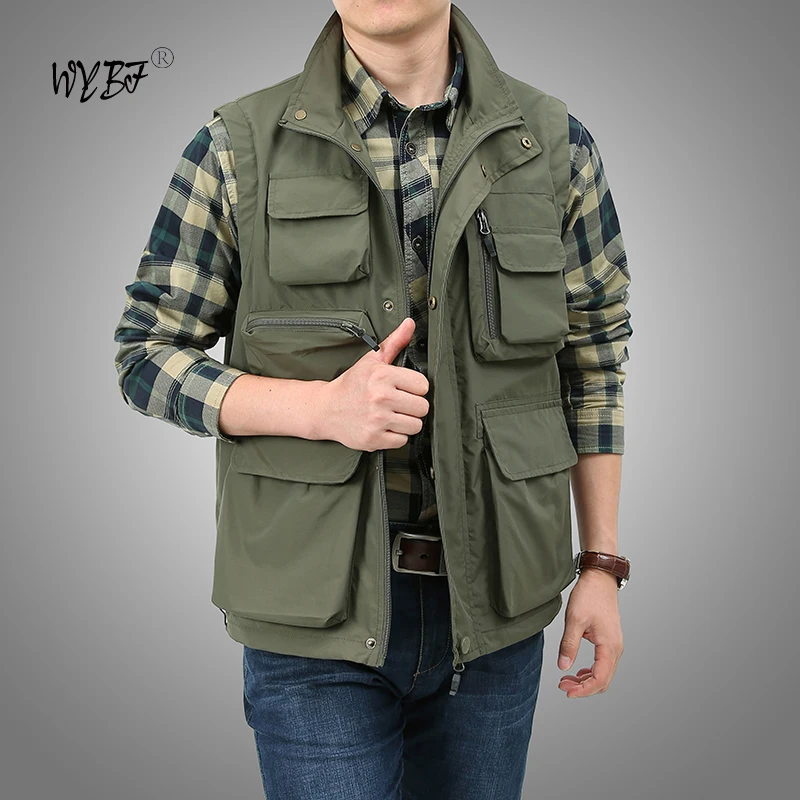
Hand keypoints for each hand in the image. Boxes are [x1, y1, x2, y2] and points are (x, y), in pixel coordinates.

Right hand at [318, 317, 429, 451]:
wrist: (325, 409)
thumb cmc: (351, 384)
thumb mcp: (371, 360)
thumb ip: (394, 342)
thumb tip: (410, 323)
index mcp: (382, 376)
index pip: (423, 385)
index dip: (415, 387)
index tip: (405, 388)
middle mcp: (380, 398)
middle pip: (422, 407)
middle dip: (413, 406)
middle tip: (399, 403)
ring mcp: (377, 420)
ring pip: (415, 425)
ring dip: (407, 422)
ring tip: (392, 415)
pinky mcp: (374, 439)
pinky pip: (402, 441)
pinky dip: (396, 436)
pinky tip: (385, 427)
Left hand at [557, 568, 623, 697]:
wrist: (600, 578)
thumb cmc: (589, 595)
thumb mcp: (575, 620)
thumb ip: (569, 645)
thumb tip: (563, 667)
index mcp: (609, 646)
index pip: (599, 679)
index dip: (583, 690)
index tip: (567, 691)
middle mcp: (616, 648)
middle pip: (603, 680)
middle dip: (583, 688)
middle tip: (563, 686)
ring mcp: (614, 645)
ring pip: (604, 673)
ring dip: (586, 681)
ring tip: (567, 680)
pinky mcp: (609, 640)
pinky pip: (603, 664)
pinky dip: (591, 672)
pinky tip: (578, 671)